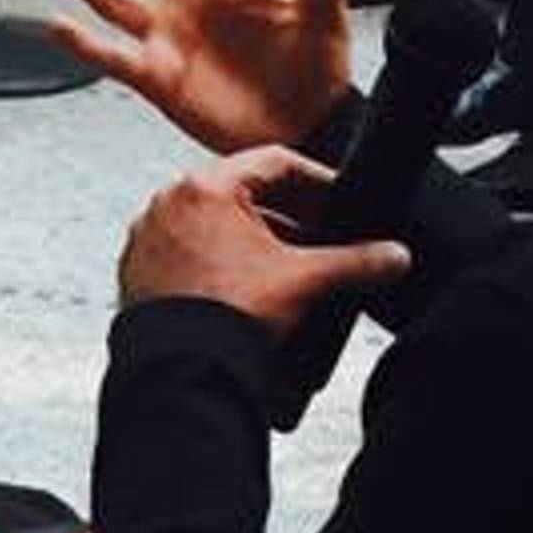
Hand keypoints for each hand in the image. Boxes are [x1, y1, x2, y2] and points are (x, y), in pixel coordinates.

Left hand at [118, 145, 413, 326]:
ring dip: (253, 238)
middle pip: (242, 192)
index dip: (316, 179)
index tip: (336, 196)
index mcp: (204, 188)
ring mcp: (148, 236)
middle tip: (320, 232)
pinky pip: (187, 251)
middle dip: (288, 213)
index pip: (274, 163)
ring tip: (288, 265)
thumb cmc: (226, 316)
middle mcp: (167, 204)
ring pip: (214, 223)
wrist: (182, 369)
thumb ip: (357, 262)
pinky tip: (245, 285)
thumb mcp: (306, 280)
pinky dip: (218, 260)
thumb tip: (392, 256)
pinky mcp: (140, 269)